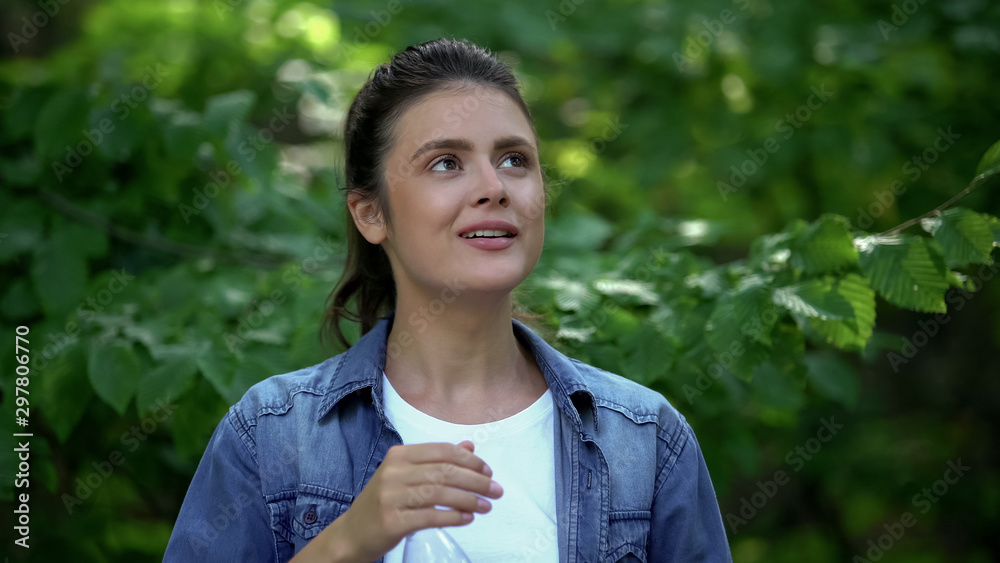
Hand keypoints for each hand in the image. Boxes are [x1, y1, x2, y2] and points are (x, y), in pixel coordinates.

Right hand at [294, 440, 501, 562]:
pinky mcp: (393, 520)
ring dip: (469, 500)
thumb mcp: (408, 475)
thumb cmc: (386, 501)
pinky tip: (467, 518)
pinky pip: (431, 516)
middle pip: (444, 472)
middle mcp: (394, 472)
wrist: (353, 532)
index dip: (470, 460)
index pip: (442, 451)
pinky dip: (453, 517)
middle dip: (476, 481)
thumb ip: (438, 460)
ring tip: (486, 507)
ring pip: (440, 494)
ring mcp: (391, 496)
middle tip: (496, 491)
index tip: (488, 471)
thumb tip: (470, 446)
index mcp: (399, 455)